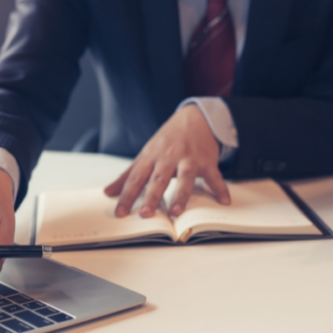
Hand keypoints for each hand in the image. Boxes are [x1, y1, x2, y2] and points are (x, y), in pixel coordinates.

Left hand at [104, 104, 230, 217]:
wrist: (194, 118)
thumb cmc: (166, 141)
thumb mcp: (145, 154)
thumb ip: (127, 175)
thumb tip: (107, 192)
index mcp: (151, 157)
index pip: (135, 178)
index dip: (126, 195)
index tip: (120, 212)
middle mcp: (168, 158)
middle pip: (158, 179)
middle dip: (151, 196)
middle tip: (145, 214)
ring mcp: (188, 159)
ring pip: (185, 177)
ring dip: (181, 195)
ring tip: (176, 212)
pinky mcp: (207, 161)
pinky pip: (214, 176)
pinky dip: (220, 187)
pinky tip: (224, 200)